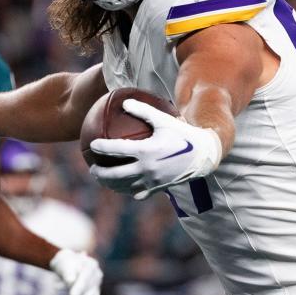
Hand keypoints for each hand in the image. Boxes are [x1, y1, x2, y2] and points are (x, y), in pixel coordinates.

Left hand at [50, 249, 102, 294]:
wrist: (65, 264)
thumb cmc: (63, 263)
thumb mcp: (62, 263)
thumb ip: (67, 271)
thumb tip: (71, 281)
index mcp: (91, 264)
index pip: (86, 276)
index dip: (80, 285)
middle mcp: (97, 274)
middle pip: (87, 288)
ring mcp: (96, 284)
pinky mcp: (94, 293)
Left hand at [89, 99, 221, 198]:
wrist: (203, 155)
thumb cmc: (182, 134)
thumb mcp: (164, 119)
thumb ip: (143, 110)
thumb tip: (124, 102)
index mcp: (147, 150)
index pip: (118, 149)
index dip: (103, 147)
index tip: (92, 145)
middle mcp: (148, 168)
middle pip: (116, 175)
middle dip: (101, 173)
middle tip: (92, 169)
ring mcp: (153, 181)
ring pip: (125, 187)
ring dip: (111, 185)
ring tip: (103, 180)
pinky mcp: (158, 188)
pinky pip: (138, 192)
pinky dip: (127, 190)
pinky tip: (121, 188)